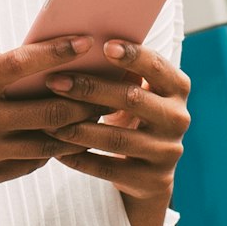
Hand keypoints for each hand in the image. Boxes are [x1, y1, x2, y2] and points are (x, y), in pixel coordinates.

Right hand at [0, 45, 115, 225]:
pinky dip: (54, 149)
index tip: (87, 42)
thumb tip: (29, 57)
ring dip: (80, 128)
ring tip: (103, 115)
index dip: (59, 51)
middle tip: (114, 87)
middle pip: (52, 108)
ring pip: (51, 141)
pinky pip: (34, 162)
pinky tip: (69, 139)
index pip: (23, 63)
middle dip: (89, 97)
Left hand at [30, 37, 190, 208]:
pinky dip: (79, 159)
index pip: (156, 66)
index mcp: (177, 88)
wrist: (150, 173)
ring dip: (78, 129)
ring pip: (117, 139)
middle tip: (55, 83)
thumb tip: (76, 45)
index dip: (132, 56)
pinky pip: (108, 168)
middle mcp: (178, 118)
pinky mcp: (152, 180)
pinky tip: (56, 151)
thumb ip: (121, 72)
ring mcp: (167, 152)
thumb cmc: (132, 117)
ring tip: (48, 121)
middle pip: (131, 99)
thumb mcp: (136, 93)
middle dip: (89, 89)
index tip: (103, 46)